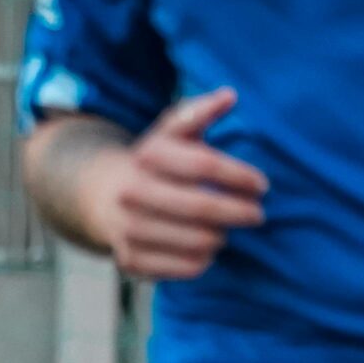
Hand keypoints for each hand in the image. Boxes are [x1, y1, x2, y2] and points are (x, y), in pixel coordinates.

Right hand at [75, 88, 269, 281]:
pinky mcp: (130, 260)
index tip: (262, 185)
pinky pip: (183, 267)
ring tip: (226, 231)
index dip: (239, 176)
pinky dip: (202, 260)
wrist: (102, 197)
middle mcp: (133, 192)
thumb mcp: (171, 131)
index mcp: (147, 155)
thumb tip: (230, 95)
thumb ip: (199, 112)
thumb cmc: (154, 162)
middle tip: (256, 215)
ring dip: (220, 237)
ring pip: (195, 241)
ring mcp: (128, 229)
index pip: (204, 165)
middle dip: (238, 212)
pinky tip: (205, 248)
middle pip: (201, 208)